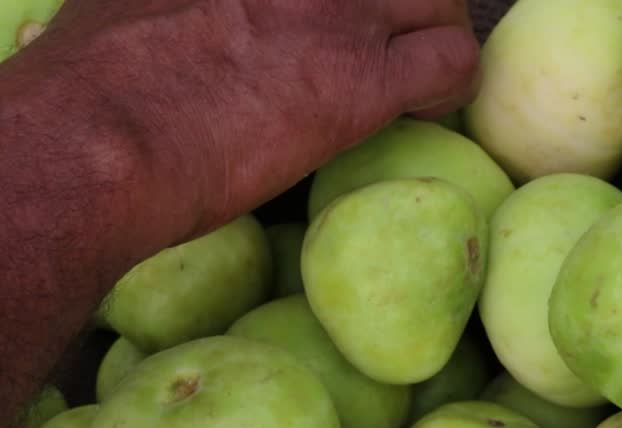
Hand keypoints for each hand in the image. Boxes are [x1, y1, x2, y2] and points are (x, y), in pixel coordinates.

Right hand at [13, 0, 480, 242]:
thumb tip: (161, 7)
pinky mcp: (364, 81)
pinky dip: (450, 85)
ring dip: (436, 33)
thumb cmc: (88, 81)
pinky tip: (422, 107)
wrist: (96, 140)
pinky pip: (453, 63)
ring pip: (440, 1)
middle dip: (408, 2)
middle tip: (394, 37)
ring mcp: (338, 11)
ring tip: (415, 74)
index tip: (341, 17)